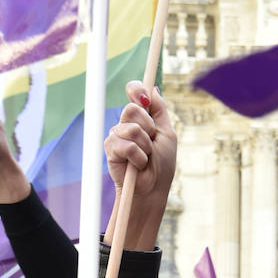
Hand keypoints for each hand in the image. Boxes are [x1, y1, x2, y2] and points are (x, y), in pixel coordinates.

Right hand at [103, 81, 176, 250]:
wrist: (152, 188)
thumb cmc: (162, 165)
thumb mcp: (167, 134)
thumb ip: (160, 111)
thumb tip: (153, 88)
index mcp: (143, 117)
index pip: (135, 92)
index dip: (137, 89)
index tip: (144, 97)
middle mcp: (128, 123)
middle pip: (132, 108)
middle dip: (148, 127)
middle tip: (152, 144)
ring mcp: (117, 135)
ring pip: (131, 128)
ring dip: (145, 146)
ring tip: (145, 158)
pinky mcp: (110, 149)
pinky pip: (125, 144)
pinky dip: (137, 157)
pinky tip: (137, 165)